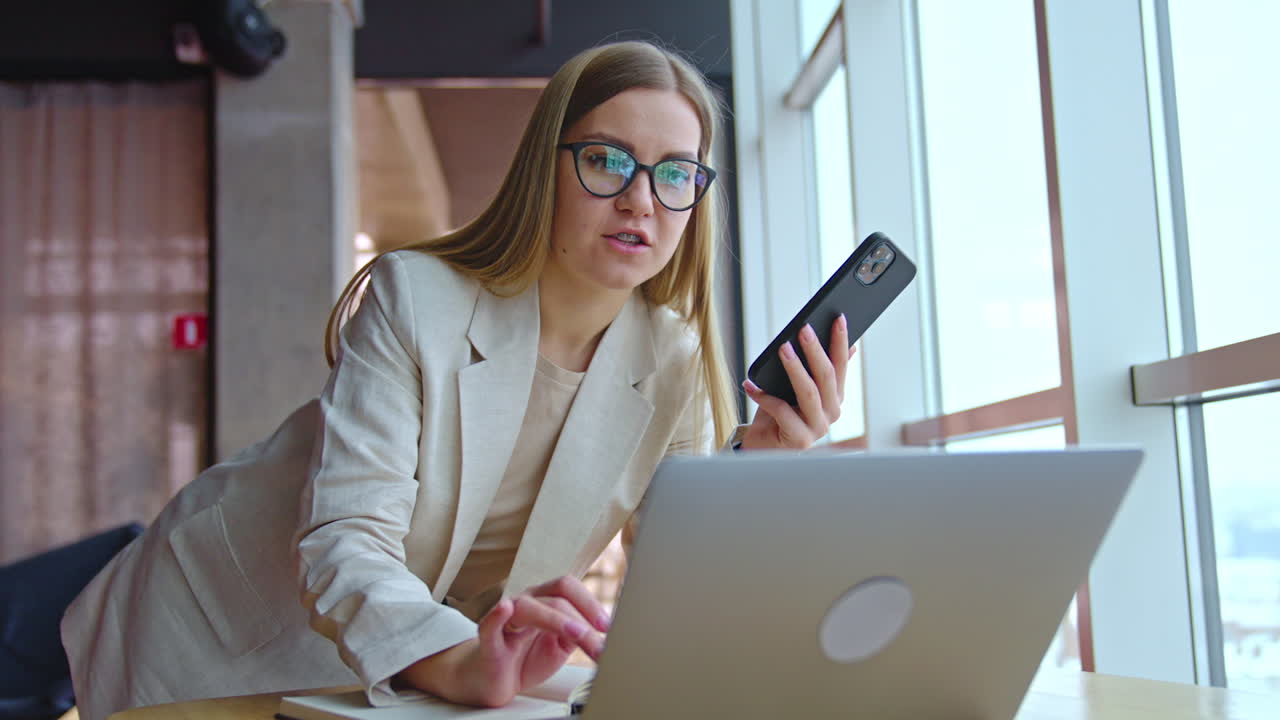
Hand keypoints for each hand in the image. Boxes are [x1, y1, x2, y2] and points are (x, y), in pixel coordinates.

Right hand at [398, 576, 609, 706]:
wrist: (492, 680)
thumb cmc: (525, 658)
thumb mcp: (560, 647)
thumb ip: (579, 635)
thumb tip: (607, 635)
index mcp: (544, 601)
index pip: (568, 588)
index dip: (590, 603)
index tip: (609, 626)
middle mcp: (525, 603)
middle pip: (556, 596)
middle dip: (582, 615)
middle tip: (600, 636)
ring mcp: (505, 620)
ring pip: (529, 608)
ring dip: (556, 619)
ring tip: (576, 633)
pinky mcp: (488, 640)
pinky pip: (489, 625)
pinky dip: (496, 616)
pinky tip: (505, 609)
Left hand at [740, 314, 855, 449]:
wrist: (763, 446)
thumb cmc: (780, 413)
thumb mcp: (797, 387)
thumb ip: (817, 369)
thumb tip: (842, 344)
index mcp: (835, 397)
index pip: (841, 365)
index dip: (840, 341)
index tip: (838, 317)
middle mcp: (831, 413)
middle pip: (826, 377)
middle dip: (815, 350)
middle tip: (804, 328)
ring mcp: (818, 428)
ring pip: (808, 392)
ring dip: (795, 368)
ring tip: (782, 348)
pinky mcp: (800, 439)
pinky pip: (781, 411)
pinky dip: (765, 397)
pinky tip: (751, 385)